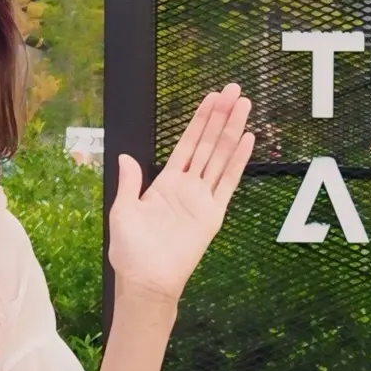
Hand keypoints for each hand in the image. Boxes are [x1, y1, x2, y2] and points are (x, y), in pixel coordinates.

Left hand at [107, 85, 254, 305]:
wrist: (146, 281)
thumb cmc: (130, 251)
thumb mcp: (122, 211)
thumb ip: (129, 183)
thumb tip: (126, 157)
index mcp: (165, 184)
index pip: (186, 144)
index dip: (199, 120)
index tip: (211, 99)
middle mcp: (187, 187)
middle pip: (208, 144)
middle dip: (220, 116)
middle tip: (234, 90)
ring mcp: (202, 199)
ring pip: (220, 156)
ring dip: (232, 130)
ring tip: (244, 105)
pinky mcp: (213, 214)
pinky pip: (228, 182)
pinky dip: (238, 161)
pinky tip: (247, 140)